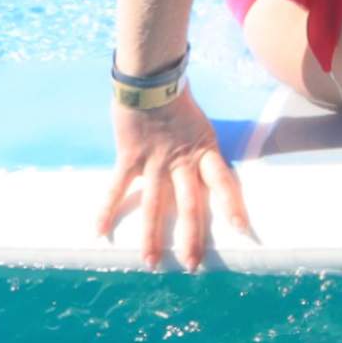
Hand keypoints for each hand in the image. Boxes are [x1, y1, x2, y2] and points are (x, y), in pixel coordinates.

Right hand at [96, 91, 254, 268]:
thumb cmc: (176, 98)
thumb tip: (202, 164)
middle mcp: (182, 162)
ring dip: (151, 236)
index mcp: (204, 151)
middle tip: (193, 265)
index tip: (242, 230)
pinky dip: (107, 209)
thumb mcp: (198, 125)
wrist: (151, 77)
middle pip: (190, 205)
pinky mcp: (129, 157)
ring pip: (154, 205)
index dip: (232, 205)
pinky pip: (117, 187)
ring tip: (151, 262)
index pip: (224, 182)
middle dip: (191, 237)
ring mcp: (154, 162)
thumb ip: (198, 147)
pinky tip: (99, 230)